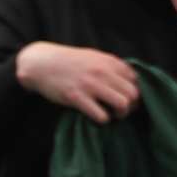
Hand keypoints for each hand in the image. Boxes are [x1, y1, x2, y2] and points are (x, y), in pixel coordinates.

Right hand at [16, 42, 140, 121]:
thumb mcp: (93, 56)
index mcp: (108, 61)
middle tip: (121, 110)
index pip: (135, 79)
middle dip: (131, 106)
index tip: (127, 98)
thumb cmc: (68, 62)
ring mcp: (89, 85)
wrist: (41, 63)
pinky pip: (101, 116)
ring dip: (120, 114)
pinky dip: (102, 120)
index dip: (134, 91)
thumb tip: (130, 80)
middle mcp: (102, 71)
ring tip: (112, 115)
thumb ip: (111, 66)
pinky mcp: (76, 98)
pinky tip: (96, 116)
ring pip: (122, 104)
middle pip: (133, 94)